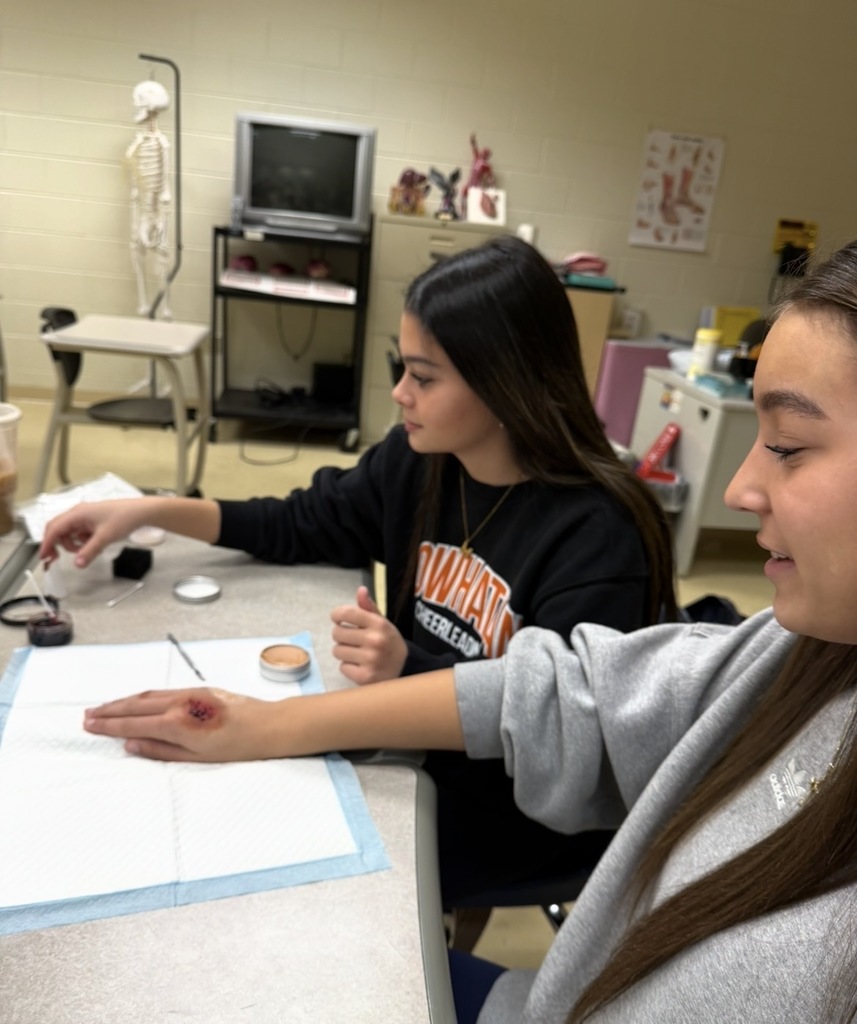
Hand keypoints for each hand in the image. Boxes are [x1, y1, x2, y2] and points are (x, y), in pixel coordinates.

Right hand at [39, 495, 219, 567]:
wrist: (141, 512)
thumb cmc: (124, 518)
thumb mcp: (105, 537)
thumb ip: (89, 551)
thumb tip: (77, 564)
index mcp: (77, 513)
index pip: (54, 529)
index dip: (47, 544)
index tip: (44, 558)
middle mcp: (77, 513)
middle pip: (58, 530)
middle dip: (57, 544)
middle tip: (58, 559)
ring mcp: (84, 516)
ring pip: (68, 533)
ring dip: (73, 544)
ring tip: (88, 549)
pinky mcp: (91, 521)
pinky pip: (79, 533)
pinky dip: (82, 541)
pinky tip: (94, 543)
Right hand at [83, 687, 280, 761]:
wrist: (269, 726)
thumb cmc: (239, 747)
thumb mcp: (197, 757)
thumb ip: (161, 750)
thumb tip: (131, 745)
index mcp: (178, 723)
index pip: (134, 723)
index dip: (109, 725)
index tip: (90, 725)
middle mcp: (181, 703)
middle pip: (137, 705)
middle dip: (111, 710)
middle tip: (87, 715)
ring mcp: (190, 693)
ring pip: (149, 695)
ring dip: (125, 701)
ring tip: (105, 707)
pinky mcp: (200, 689)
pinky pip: (163, 692)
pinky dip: (144, 696)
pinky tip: (137, 700)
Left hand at [330, 585, 407, 684]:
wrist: (405, 669)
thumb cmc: (389, 642)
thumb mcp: (382, 623)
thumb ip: (368, 608)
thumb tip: (360, 590)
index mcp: (379, 624)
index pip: (346, 613)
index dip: (336, 614)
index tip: (338, 619)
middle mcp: (375, 640)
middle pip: (337, 633)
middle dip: (342, 636)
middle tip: (353, 640)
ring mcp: (370, 660)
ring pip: (337, 651)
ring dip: (344, 652)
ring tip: (358, 654)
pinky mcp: (365, 677)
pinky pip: (342, 667)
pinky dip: (349, 667)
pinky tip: (361, 666)